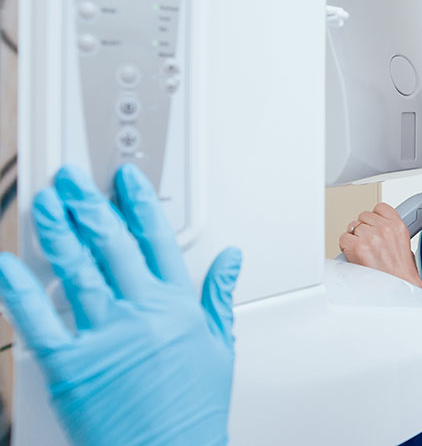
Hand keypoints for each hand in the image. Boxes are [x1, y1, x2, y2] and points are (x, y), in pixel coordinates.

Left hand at [0, 164, 239, 445]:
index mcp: (177, 306)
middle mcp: (142, 312)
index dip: (140, 203)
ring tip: (45, 204)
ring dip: (58, 232)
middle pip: (112, 245)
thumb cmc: (193, 411)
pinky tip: (9, 266)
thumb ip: (218, 295)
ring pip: (76, 270)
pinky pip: (39, 320)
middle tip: (72, 180)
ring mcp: (106, 336)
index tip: (125, 180)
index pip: (157, 240)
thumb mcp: (220, 346)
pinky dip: (20, 291)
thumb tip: (229, 259)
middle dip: (90, 205)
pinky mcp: (72, 364)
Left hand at [340, 203, 421, 286]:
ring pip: (352, 227)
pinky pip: (343, 239)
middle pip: (363, 217)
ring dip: (354, 238)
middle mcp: (384, 229)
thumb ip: (391, 233)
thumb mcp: (405, 247)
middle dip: (363, 229)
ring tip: (362, 252)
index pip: (380, 208)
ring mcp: (370, 237)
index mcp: (398, 227)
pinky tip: (354, 256)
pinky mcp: (357, 248)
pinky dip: (345, 248)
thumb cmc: (401, 275)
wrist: (398, 291)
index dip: (374, 218)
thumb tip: (378, 230)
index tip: (374, 226)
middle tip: (368, 244)